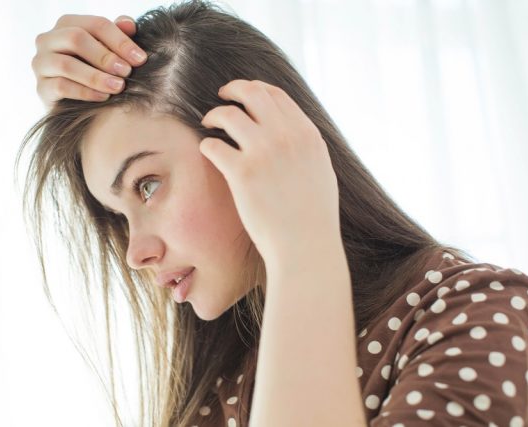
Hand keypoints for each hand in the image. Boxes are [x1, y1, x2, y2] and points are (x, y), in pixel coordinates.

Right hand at [32, 14, 147, 109]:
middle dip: (105, 56)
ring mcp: (41, 64)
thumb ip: (118, 35)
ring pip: (66, 65)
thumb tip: (129, 24)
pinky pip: (61, 87)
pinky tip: (104, 97)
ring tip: (118, 87)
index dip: (120, 40)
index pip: (96, 24)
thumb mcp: (108, 51)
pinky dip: (85, 92)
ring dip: (96, 76)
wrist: (75, 102)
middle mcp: (48, 40)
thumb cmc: (95, 69)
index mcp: (67, 24)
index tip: (140, 59)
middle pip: (76, 39)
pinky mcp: (41, 88)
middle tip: (127, 72)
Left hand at [200, 80, 340, 268]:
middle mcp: (286, 137)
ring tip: (208, 123)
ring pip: (228, 114)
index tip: (244, 94)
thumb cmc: (313, 216)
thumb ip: (305, 146)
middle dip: (233, 89)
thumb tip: (291, 132)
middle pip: (252, 93)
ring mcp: (263, 153)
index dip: (256, 89)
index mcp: (307, 134)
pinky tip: (208, 151)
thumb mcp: (320, 170)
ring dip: (214, 114)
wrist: (305, 245)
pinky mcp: (242, 173)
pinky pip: (213, 144)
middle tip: (221, 97)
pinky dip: (207, 144)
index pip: (276, 94)